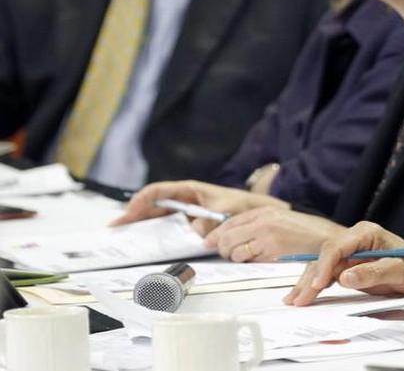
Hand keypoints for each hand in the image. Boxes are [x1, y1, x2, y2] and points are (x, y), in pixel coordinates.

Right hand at [111, 180, 286, 235]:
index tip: (130, 212)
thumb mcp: (228, 211)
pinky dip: (155, 234)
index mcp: (190, 190)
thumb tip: (194, 232)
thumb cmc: (244, 207)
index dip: (142, 200)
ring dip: (140, 226)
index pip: (159, 190)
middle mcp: (185, 200)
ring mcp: (186, 212)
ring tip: (122, 237)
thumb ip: (210, 220)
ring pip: (157, 217)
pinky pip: (169, 228)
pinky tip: (144, 243)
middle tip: (115, 229)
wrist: (259, 214)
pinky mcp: (190, 224)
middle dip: (133, 215)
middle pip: (153, 205)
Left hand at [205, 207, 342, 261]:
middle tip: (229, 255)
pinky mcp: (272, 249)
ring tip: (249, 258)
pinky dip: (251, 263)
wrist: (331, 239)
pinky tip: (262, 261)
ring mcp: (267, 235)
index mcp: (265, 211)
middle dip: (223, 249)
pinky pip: (250, 260)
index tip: (209, 241)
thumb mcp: (282, 221)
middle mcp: (263, 221)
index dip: (216, 234)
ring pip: (235, 251)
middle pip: (226, 238)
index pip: (230, 222)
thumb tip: (236, 236)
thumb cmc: (310, 233)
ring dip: (237, 258)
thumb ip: (261, 225)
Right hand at [283, 221, 403, 305]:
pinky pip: (328, 272)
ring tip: (293, 300)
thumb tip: (344, 277)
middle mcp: (354, 238)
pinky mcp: (348, 263)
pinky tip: (303, 294)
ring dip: (308, 282)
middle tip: (298, 299)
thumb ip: (373, 273)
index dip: (324, 266)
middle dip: (310, 278)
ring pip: (322, 264)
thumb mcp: (398, 272)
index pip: (336, 246)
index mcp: (366, 233)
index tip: (318, 284)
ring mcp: (350, 250)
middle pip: (324, 256)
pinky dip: (315, 284)